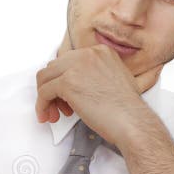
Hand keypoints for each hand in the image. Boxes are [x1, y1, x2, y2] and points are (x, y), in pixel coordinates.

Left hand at [35, 45, 161, 146]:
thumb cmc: (126, 110)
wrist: (131, 121)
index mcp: (100, 51)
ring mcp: (76, 67)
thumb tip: (74, 85)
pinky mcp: (67, 82)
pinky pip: (44, 92)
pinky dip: (42, 106)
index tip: (65, 97)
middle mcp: (88, 54)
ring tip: (53, 114)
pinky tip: (48, 116)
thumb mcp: (113, 79)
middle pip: (54, 67)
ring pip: (45, 78)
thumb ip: (93, 75)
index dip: (63, 80)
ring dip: (45, 98)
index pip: (68, 61)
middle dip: (52, 89)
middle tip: (58, 108)